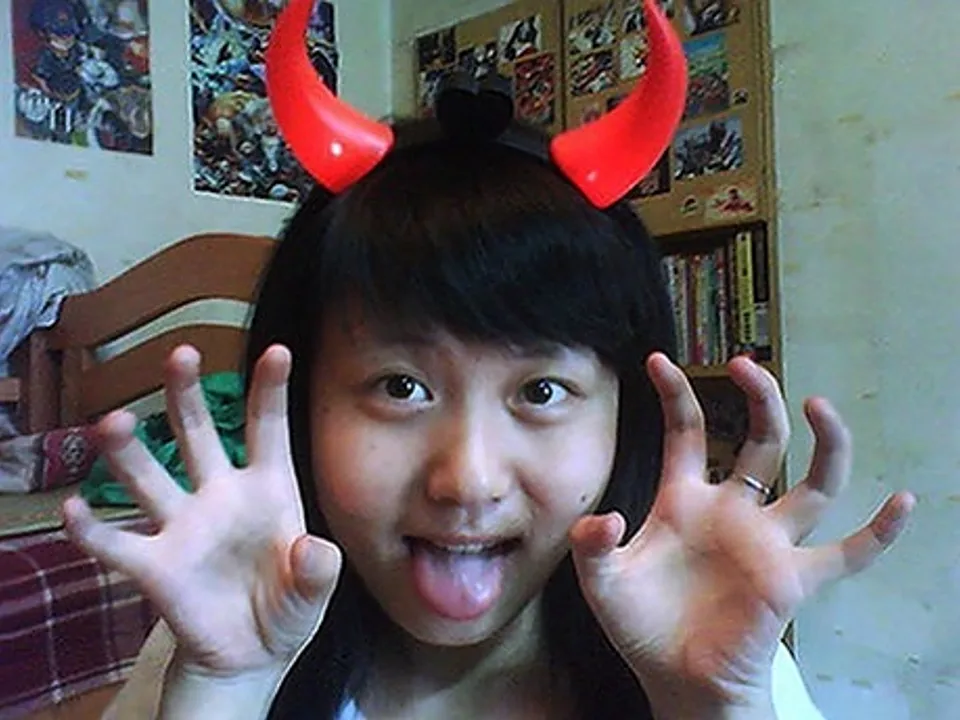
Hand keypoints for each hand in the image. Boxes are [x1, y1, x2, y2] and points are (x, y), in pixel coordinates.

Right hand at [63, 345, 341, 676]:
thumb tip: (312, 551)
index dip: (271, 391)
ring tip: (113, 422)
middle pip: (197, 434)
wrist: (252, 654)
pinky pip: (115, 544)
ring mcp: (183, 527)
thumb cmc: (288, 606)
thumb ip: (318, 571)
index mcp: (268, 489)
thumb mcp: (315, 591)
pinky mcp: (154, 566)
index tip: (279, 351)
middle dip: (186, 395)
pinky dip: (91, 530)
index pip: (268, 429)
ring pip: (149, 478)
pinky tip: (73, 509)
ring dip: (130, 451)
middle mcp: (220, 496)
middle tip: (180, 355)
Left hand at [570, 353, 913, 715]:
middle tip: (746, 365)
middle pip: (760, 439)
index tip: (657, 360)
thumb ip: (591, 546)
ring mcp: (767, 542)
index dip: (674, 394)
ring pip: (812, 481)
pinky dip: (877, 533)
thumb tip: (603, 519)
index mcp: (685, 500)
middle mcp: (733, 511)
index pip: (688, 432)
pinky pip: (848, 554)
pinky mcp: (793, 579)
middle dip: (759, 398)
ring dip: (824, 443)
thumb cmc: (642, 626)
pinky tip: (901, 501)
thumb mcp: (601, 582)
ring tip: (816, 404)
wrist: (676, 680)